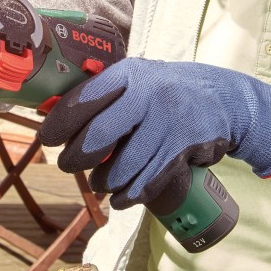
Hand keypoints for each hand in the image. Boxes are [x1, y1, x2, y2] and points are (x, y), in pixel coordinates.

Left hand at [38, 58, 270, 208]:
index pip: (85, 99)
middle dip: (77, 158)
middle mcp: (148, 94)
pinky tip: (121, 197)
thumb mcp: (137, 80)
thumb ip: (103, 96)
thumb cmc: (165, 91)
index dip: (60, 123)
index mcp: (129, 74)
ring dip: (104, 181)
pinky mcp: (183, 148)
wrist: (223, 98)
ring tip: (99, 182)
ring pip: (122, 166)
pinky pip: (147, 181)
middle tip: (68, 165)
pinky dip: (129, 195)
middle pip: (99, 136)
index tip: (47, 139)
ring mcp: (168, 122)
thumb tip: (53, 119)